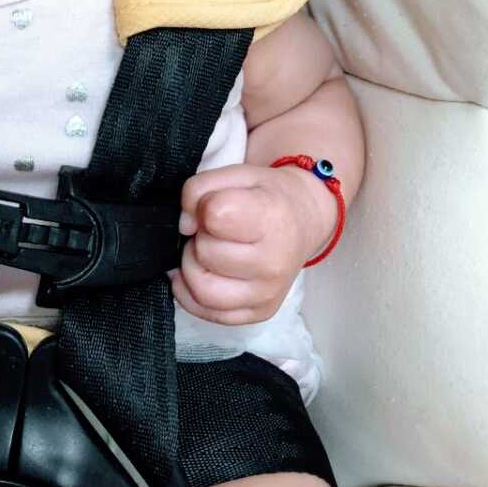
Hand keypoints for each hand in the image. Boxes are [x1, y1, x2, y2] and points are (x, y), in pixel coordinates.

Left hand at [172, 162, 332, 325]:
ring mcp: (268, 293)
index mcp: (271, 217)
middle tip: (213, 229)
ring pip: (202, 290)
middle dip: (200, 237)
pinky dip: (191, 294)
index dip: (204, 207)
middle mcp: (274, 262)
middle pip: (205, 253)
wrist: (303, 220)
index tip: (214, 205)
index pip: (215, 215)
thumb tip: (184, 226)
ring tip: (207, 251)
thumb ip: (199, 189)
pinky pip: (208, 313)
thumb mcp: (234, 173)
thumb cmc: (266, 195)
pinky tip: (199, 273)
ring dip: (192, 267)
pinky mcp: (259, 313)